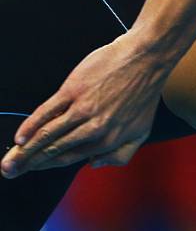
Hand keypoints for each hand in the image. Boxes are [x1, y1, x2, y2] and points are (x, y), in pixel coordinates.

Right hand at [1, 34, 169, 177]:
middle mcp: (95, 130)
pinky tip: (20, 137)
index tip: (31, 169)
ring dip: (25, 150)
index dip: (48, 165)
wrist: (146, 59)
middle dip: (29, 163)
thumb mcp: (142, 131)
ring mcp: (83, 110)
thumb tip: (94, 164)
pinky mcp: (74, 91)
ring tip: (9, 160)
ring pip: (48, 136)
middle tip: (9, 171)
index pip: (70, 158)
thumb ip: (120, 154)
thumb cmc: (144, 93)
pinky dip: (31, 126)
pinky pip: (46, 113)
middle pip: (54, 151)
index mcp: (109, 141)